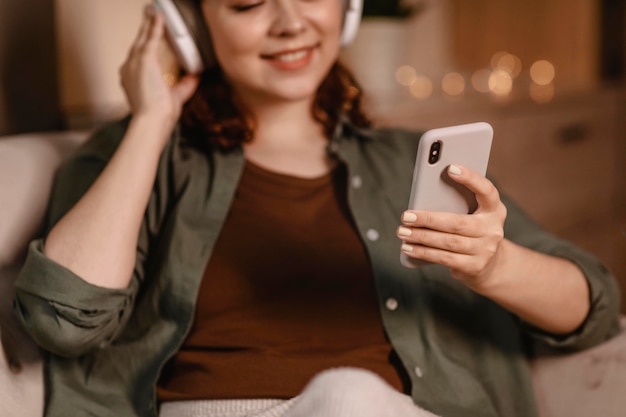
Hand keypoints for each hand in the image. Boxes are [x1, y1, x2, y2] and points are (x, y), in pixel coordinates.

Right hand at [119, 6, 198, 129]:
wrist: (152, 122)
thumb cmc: (159, 116)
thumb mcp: (176, 96)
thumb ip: (185, 84)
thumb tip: (196, 74)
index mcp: (134, 78)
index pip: (141, 55)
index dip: (146, 43)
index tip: (149, 35)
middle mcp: (130, 68)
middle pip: (139, 42)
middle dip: (145, 28)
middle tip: (150, 13)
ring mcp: (134, 63)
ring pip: (143, 37)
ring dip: (149, 22)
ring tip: (153, 10)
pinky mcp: (143, 60)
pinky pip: (150, 37)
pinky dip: (155, 25)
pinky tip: (159, 15)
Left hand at [397, 164, 507, 288]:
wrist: (488, 264)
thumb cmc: (470, 231)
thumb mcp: (470, 215)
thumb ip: (455, 204)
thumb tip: (422, 199)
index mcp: (494, 209)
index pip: (486, 190)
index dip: (471, 178)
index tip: (450, 167)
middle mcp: (493, 229)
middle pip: (457, 222)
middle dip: (428, 219)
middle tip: (406, 216)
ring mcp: (486, 250)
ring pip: (448, 242)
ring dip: (421, 237)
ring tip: (402, 232)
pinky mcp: (475, 266)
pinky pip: (444, 258)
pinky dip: (423, 252)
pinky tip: (408, 248)